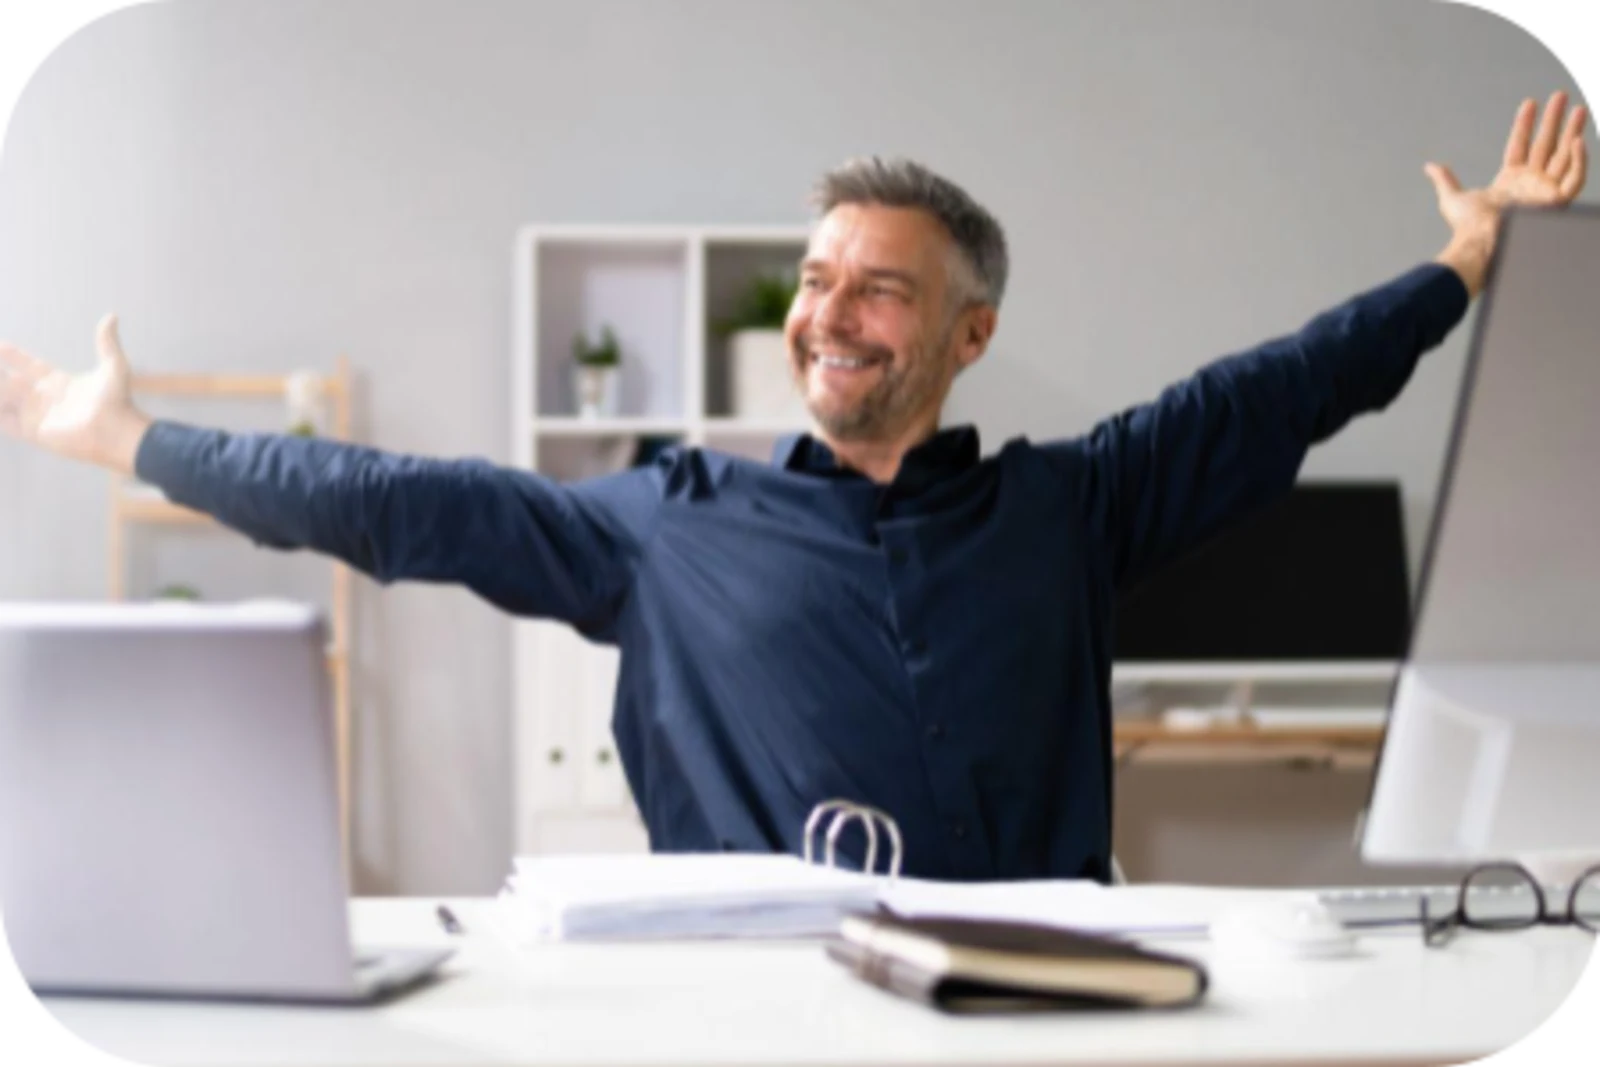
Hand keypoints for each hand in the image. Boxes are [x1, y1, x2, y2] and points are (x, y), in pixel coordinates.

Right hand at [0, 314, 150, 473]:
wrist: (116, 432)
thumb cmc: (117, 401)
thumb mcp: (113, 366)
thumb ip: (107, 342)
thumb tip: (112, 316)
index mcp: (58, 383)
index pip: (29, 366)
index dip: (13, 356)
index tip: (0, 344)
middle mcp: (44, 398)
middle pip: (10, 382)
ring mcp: (37, 416)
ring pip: (4, 399)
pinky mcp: (32, 432)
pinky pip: (4, 421)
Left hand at [1426, 91, 1587, 295]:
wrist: (1478, 239)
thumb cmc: (1466, 226)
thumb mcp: (1452, 197)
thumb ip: (1446, 179)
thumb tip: (1430, 166)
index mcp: (1509, 180)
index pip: (1520, 145)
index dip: (1524, 124)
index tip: (1530, 102)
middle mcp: (1529, 183)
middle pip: (1546, 144)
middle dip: (1554, 120)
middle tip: (1560, 95)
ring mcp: (1544, 190)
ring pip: (1565, 155)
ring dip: (1574, 131)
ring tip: (1579, 108)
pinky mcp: (1556, 201)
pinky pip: (1575, 178)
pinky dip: (1580, 160)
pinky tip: (1578, 141)